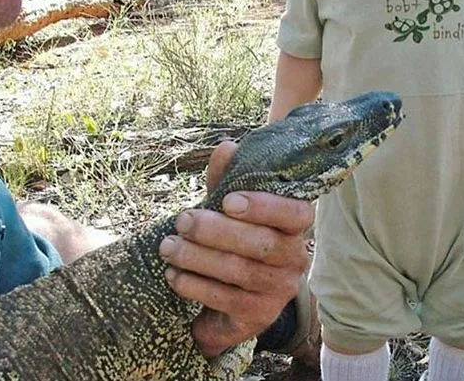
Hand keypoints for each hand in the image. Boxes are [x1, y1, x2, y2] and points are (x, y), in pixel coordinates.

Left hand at [158, 141, 313, 357]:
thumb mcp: (229, 208)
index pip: (296, 213)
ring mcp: (280, 289)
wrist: (230, 302)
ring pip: (240, 271)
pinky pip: (226, 299)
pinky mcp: (260, 315)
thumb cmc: (233, 241)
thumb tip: (227, 147)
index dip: (264, 207)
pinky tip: (173, 274)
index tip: (228, 200)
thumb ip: (228, 178)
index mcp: (294, 226)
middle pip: (262, 244)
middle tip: (182, 220)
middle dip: (216, 230)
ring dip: (198, 257)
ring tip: (168, 247)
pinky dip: (195, 285)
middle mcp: (296, 258)